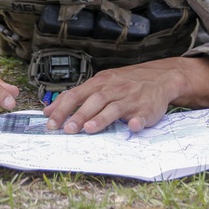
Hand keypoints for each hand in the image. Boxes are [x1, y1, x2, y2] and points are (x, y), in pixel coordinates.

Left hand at [42, 57, 208, 134]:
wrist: (160, 77)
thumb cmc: (124, 83)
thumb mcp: (101, 84)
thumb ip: (77, 97)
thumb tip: (50, 111)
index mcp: (99, 83)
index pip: (76, 94)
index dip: (62, 108)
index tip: (49, 122)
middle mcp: (113, 89)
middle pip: (93, 101)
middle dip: (78, 115)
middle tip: (66, 130)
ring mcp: (130, 98)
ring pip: (113, 108)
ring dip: (101, 118)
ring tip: (89, 129)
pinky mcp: (146, 108)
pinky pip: (141, 115)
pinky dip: (136, 121)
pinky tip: (132, 127)